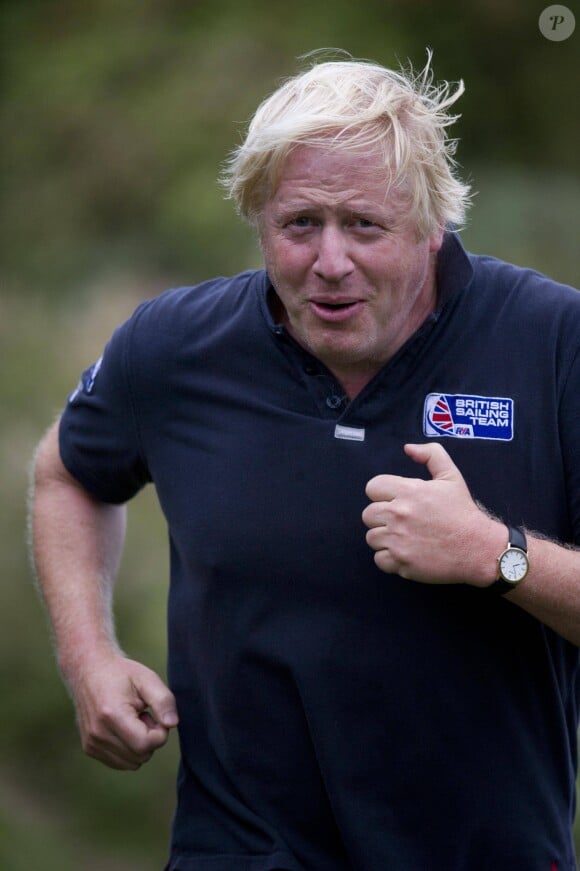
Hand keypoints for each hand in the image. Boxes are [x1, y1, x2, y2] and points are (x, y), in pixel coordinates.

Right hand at [67, 652, 178, 769]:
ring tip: (132, 721)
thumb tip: (172, 724)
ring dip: (139, 745)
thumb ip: (163, 700)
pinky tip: (123, 728)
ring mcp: (91, 743)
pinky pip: (120, 762)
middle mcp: (98, 733)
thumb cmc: (121, 674)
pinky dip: (128, 750)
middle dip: (150, 738)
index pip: (145, 744)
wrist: (89, 670)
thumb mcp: (148, 679)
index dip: (160, 733)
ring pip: (132, 763)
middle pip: (140, 756)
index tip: (155, 715)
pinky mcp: (90, 748)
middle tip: (144, 715)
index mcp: (112, 714)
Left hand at [362, 443, 502, 585]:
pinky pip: (379, 559)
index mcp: (408, 491)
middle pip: (368, 514)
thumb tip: (408, 448)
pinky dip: (390, 558)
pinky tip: (406, 553)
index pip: (372, 487)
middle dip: (382, 517)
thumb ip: (431, 454)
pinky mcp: (401, 562)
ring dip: (385, 538)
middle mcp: (399, 515)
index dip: (383, 493)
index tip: (396, 500)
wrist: (478, 548)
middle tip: (402, 521)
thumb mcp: (451, 476)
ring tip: (405, 538)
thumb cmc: (463, 512)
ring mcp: (398, 540)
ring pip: (372, 537)